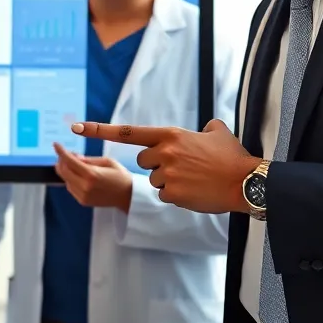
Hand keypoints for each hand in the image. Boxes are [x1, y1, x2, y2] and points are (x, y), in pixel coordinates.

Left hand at [52, 142, 132, 212]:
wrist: (128, 196)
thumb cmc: (120, 175)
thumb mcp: (107, 161)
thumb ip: (88, 159)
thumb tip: (73, 157)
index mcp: (92, 174)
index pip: (70, 161)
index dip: (61, 152)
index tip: (56, 144)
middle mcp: (84, 186)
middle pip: (63, 171)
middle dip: (61, 161)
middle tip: (65, 154)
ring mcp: (82, 196)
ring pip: (65, 179)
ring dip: (67, 170)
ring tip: (76, 164)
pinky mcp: (82, 201)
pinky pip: (70, 187)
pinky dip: (71, 179)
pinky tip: (79, 175)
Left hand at [71, 119, 260, 213]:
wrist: (245, 182)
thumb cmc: (233, 157)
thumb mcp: (217, 133)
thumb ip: (205, 129)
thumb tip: (206, 128)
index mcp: (169, 134)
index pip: (127, 132)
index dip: (99, 130)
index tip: (76, 127)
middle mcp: (164, 152)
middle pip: (144, 161)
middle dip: (157, 165)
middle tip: (183, 167)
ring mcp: (167, 174)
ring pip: (154, 180)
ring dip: (169, 182)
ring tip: (193, 180)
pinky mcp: (172, 194)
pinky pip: (164, 195)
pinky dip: (177, 196)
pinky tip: (194, 192)